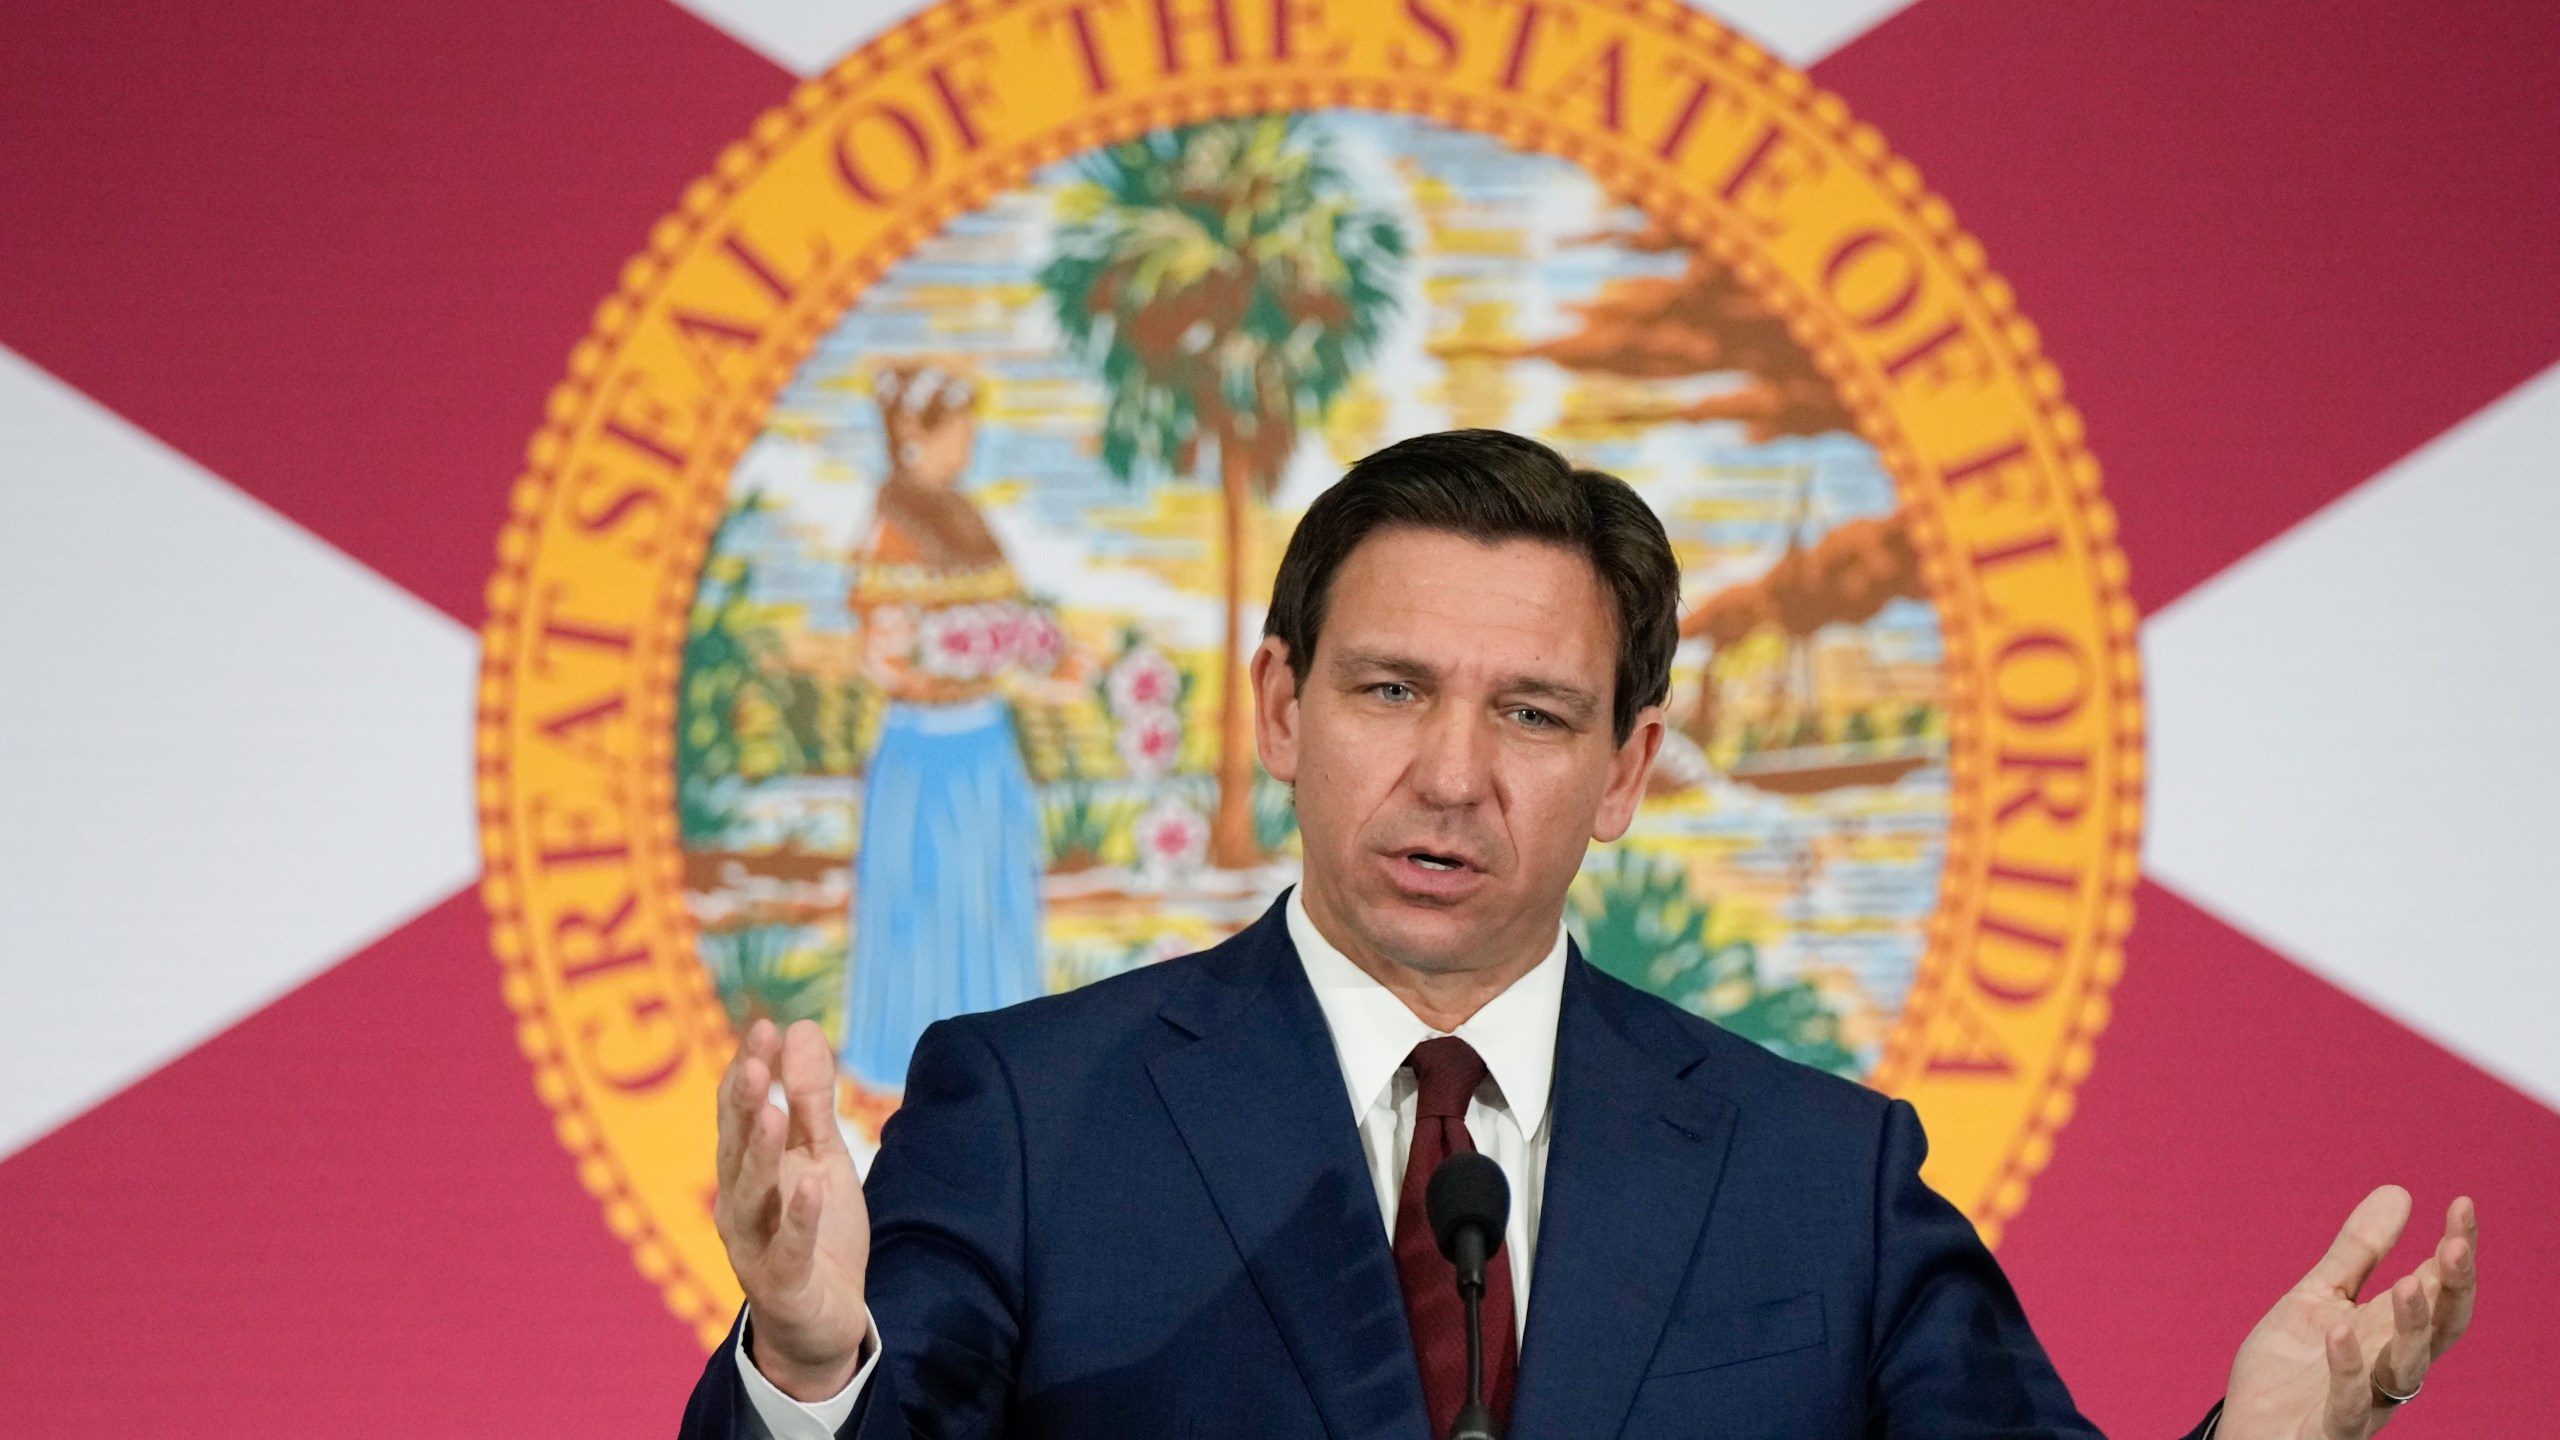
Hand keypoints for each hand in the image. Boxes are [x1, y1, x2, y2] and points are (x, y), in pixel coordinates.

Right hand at [713, 1018, 873, 1400]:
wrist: (822, 1322)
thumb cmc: (815, 1233)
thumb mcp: (822, 1157)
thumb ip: (811, 1100)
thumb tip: (801, 1027)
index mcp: (746, 1169)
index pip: (738, 1111)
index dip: (750, 1069)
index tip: (766, 1026)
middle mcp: (738, 1203)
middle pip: (735, 1147)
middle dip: (744, 1103)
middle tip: (758, 1060)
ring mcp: (754, 1245)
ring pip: (750, 1195)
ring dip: (759, 1153)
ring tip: (771, 1111)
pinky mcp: (782, 1284)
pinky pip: (787, 1248)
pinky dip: (797, 1217)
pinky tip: (811, 1184)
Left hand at [2219, 1187, 2478, 1439]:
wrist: (2249, 1428)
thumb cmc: (2291, 1368)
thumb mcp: (2321, 1296)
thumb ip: (2359, 1252)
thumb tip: (2401, 1190)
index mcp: (2392, 1332)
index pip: (2440, 1288)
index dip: (2457, 1250)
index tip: (2461, 1204)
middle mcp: (2390, 1366)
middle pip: (2441, 1329)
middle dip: (2454, 1289)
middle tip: (2454, 1245)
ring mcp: (2367, 1399)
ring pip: (2407, 1367)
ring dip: (2413, 1326)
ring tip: (2410, 1281)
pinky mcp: (2331, 1428)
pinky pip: (2349, 1403)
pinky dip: (2348, 1369)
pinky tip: (2339, 1330)